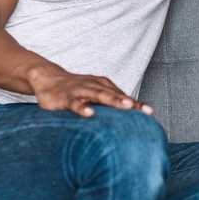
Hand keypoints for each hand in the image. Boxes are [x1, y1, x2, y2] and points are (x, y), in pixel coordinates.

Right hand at [26, 63, 152, 117]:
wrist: (48, 78)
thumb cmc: (77, 89)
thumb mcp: (94, 95)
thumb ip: (108, 104)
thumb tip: (124, 122)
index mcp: (104, 86)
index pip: (122, 96)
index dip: (136, 104)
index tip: (150, 113)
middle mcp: (95, 86)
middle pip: (115, 95)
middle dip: (129, 101)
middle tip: (142, 109)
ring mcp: (81, 90)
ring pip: (99, 95)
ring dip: (113, 100)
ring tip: (126, 106)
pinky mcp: (66, 98)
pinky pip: (76, 103)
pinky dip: (83, 108)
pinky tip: (90, 114)